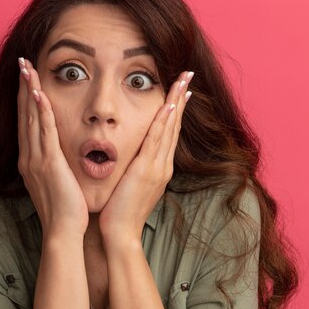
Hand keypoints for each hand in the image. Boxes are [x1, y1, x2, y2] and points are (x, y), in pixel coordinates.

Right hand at [17, 58, 88, 240]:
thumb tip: (59, 156)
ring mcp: (36, 159)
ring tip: (26, 67)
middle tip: (22, 62)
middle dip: (23, 86)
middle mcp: (29, 157)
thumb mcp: (55, 183)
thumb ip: (54, 166)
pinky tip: (39, 93)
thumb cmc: (64, 210)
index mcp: (30, 161)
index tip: (26, 78)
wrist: (63, 232)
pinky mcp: (49, 163)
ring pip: (31, 118)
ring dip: (28, 90)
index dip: (25, 98)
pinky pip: (44, 132)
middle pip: (24, 114)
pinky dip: (40, 112)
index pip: (27, 122)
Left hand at [99, 71, 193, 248]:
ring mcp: (157, 167)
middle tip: (187, 75)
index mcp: (159, 167)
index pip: (169, 132)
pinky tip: (169, 106)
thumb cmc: (121, 212)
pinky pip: (156, 141)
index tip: (181, 90)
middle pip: (174, 125)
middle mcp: (163, 165)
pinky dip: (164, 123)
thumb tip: (133, 158)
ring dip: (176, 102)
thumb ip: (136, 170)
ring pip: (169, 128)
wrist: (120, 233)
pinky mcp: (146, 170)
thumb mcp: (132, 186)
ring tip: (182, 81)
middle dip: (181, 98)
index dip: (176, 110)